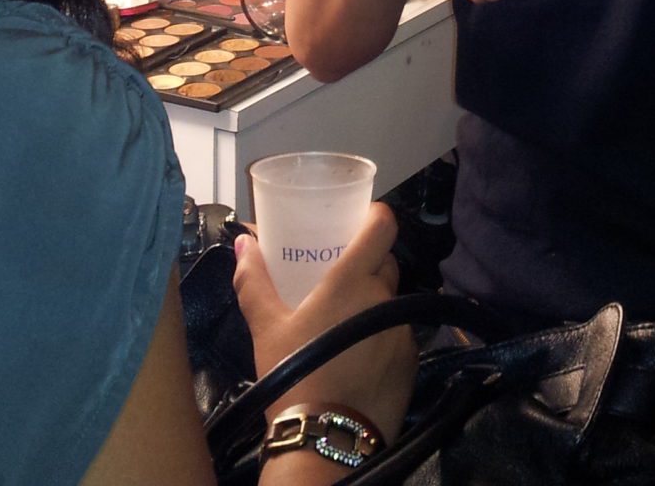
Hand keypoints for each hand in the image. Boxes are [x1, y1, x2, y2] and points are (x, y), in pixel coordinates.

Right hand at [235, 204, 413, 442]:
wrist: (325, 438)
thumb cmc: (293, 373)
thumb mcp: (266, 326)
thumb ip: (254, 280)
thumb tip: (243, 244)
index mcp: (353, 280)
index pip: (383, 226)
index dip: (375, 216)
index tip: (359, 220)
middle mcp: (385, 299)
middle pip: (386, 264)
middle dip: (366, 265)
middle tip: (338, 277)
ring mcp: (403, 332)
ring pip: (390, 303)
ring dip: (372, 305)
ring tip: (344, 324)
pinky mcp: (411, 364)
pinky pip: (397, 337)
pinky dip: (381, 339)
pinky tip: (357, 358)